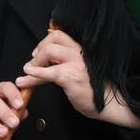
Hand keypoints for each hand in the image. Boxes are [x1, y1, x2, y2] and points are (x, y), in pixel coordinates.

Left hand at [19, 29, 139, 127]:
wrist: (112, 104)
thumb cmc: (98, 91)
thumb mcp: (85, 71)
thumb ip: (71, 63)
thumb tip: (50, 63)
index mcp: (84, 51)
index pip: (61, 36)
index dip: (46, 43)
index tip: (38, 54)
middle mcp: (81, 53)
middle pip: (53, 39)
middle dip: (38, 50)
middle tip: (32, 64)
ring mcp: (77, 64)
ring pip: (49, 51)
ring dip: (34, 62)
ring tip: (27, 73)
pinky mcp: (71, 77)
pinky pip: (48, 72)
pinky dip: (34, 74)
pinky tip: (27, 77)